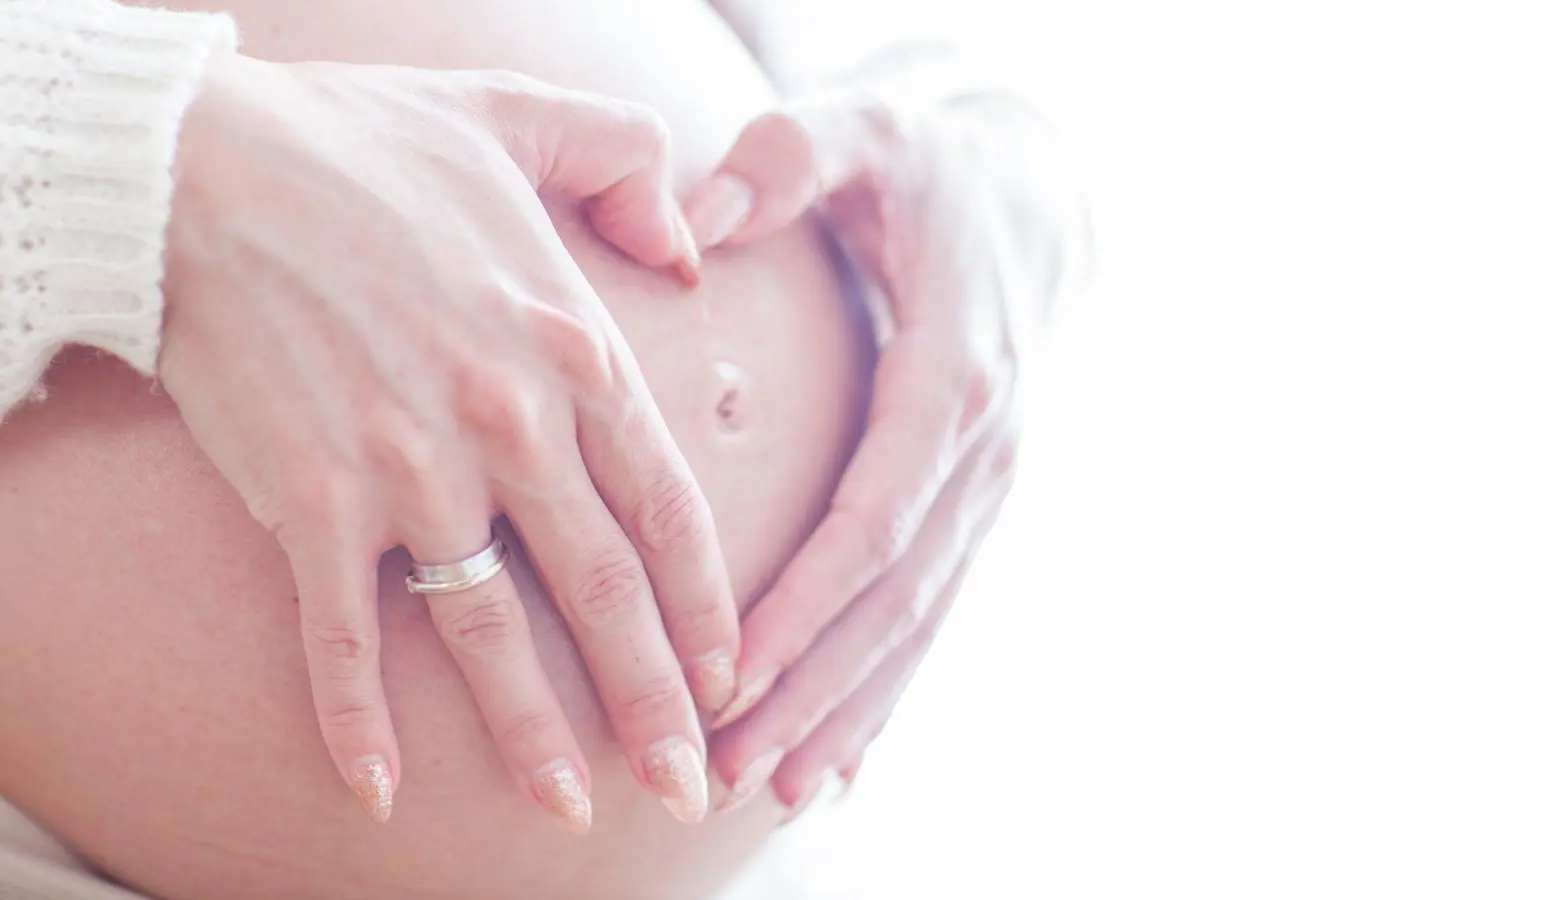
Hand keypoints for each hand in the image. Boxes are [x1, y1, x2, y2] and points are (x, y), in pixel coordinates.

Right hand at [158, 55, 734, 830]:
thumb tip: (690, 243)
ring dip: (533, 732)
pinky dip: (356, 717)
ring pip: (490, 630)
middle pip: (603, 591)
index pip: (667, 508)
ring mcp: (408, 471)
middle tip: (688, 789)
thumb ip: (630, 167)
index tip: (729, 676)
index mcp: (573, 350)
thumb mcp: (528, 119)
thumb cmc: (368, 146)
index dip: (705, 606)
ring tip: (570, 811)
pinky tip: (376, 791)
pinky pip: (339, 635)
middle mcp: (508, 425)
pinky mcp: (308, 501)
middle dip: (653, 701)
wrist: (204, 166)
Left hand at [681, 93, 1072, 811]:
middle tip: (727, 767)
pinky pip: (930, 608)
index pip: (878, 514)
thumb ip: (789, 158)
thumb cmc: (929, 164)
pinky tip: (841, 758)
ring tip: (773, 790)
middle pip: (895, 595)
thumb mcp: (866, 131)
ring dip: (846, 709)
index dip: (809, 600)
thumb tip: (698, 214)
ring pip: (917, 620)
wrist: (1029, 194)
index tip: (732, 671)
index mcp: (957, 373)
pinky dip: (886, 686)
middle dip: (812, 686)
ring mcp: (986, 484)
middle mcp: (984, 448)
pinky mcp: (970, 501)